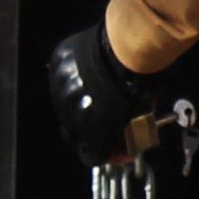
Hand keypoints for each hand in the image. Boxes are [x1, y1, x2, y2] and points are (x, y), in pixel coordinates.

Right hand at [45, 24, 175, 170]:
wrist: (130, 45)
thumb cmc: (140, 78)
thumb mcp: (138, 114)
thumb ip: (123, 129)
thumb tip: (122, 134)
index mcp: (90, 129)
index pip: (90, 154)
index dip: (102, 154)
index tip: (111, 150)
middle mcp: (69, 111)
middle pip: (72, 134)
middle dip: (87, 134)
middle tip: (102, 128)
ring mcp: (60, 87)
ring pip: (64, 105)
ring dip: (77, 104)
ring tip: (95, 95)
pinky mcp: (58, 65)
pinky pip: (62, 78)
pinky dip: (73, 79)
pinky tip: (87, 74)